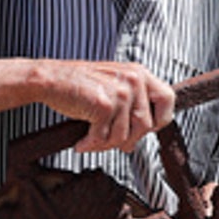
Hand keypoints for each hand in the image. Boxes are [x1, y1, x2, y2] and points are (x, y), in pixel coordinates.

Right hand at [33, 60, 175, 152]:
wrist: (51, 79)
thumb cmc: (78, 84)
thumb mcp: (113, 84)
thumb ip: (132, 103)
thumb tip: (141, 134)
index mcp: (139, 73)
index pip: (168, 99)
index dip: (159, 120)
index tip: (146, 129)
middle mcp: (133, 80)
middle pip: (146, 126)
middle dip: (127, 139)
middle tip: (109, 140)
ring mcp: (120, 92)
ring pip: (124, 136)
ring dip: (105, 144)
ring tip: (92, 139)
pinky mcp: (104, 105)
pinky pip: (104, 138)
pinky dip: (91, 144)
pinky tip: (82, 141)